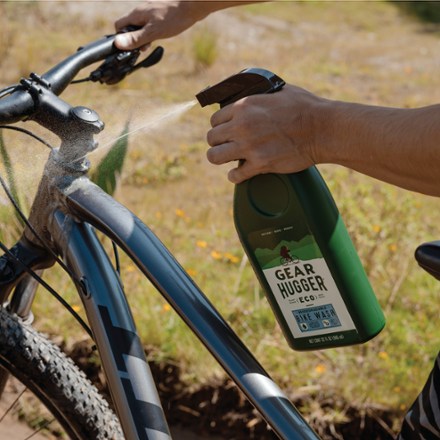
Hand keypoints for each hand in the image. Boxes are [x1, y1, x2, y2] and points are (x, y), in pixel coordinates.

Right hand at [114, 1, 204, 49]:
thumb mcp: (153, 32)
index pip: (119, 25)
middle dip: (134, 39)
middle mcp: (141, 10)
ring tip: (152, 44)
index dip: (121, 38)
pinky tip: (161, 34)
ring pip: (141, 24)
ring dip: (143, 36)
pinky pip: (150, 22)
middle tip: (143, 49)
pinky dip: (152, 31)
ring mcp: (151, 10)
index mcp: (137, 14)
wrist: (193, 5)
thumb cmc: (174, 18)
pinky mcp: (160, 12)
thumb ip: (136, 38)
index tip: (130, 48)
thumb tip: (118, 44)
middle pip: (130, 26)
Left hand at [206, 84, 320, 182]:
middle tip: (227, 145)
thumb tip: (252, 95)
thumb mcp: (278, 91)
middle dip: (218, 142)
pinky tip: (239, 174)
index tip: (225, 131)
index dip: (219, 126)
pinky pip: (235, 175)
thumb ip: (258, 96)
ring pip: (214, 157)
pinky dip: (235, 176)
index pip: (215, 119)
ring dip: (220, 159)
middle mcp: (242, 126)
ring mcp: (250, 146)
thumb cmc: (305, 108)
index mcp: (244, 106)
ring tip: (228, 159)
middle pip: (211, 138)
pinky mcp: (260, 164)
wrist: (322, 129)